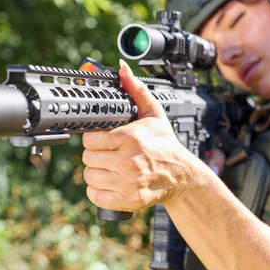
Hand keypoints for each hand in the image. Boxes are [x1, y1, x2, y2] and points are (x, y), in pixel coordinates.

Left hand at [82, 59, 197, 211]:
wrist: (181, 175)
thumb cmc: (165, 144)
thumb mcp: (153, 114)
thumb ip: (136, 90)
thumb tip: (122, 69)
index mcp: (130, 138)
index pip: (90, 140)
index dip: (94, 139)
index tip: (103, 140)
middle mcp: (128, 161)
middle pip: (88, 158)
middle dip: (95, 155)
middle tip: (108, 154)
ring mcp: (128, 183)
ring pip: (89, 177)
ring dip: (96, 172)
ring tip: (110, 168)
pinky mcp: (128, 200)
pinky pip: (95, 196)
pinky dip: (98, 191)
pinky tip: (110, 182)